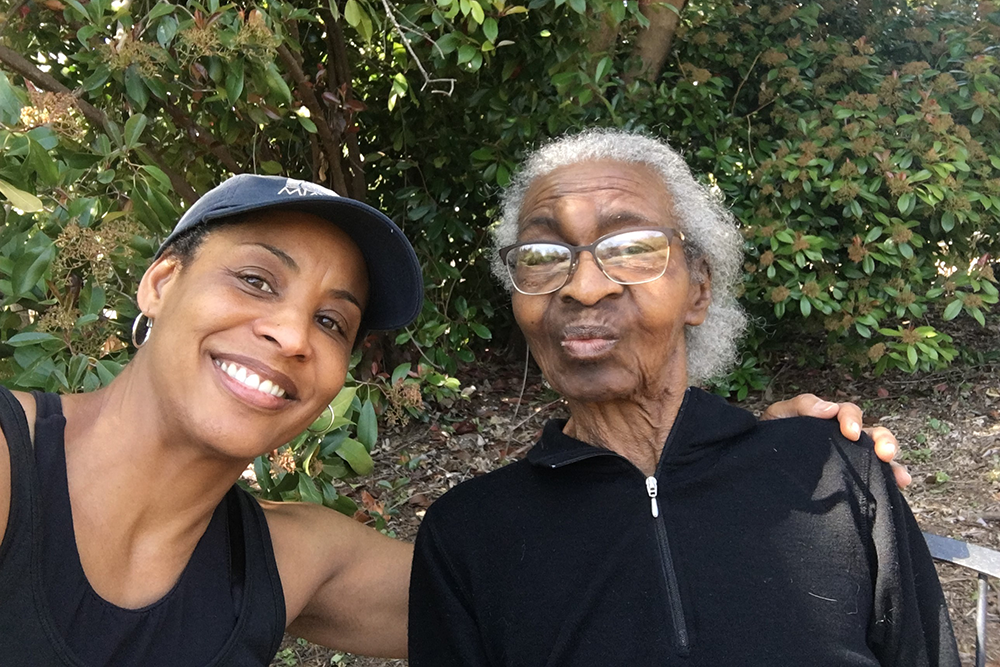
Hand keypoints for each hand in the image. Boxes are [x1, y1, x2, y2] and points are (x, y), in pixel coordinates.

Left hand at [760, 393, 911, 488]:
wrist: (758, 461)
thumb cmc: (772, 434)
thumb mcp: (780, 415)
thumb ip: (801, 405)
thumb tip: (829, 408)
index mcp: (829, 421)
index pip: (849, 413)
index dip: (852, 419)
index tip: (849, 433)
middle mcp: (844, 439)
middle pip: (873, 434)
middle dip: (884, 441)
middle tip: (885, 453)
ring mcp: (849, 460)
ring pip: (879, 458)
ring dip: (893, 465)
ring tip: (900, 477)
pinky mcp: (849, 482)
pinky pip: (875, 481)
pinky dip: (890, 483)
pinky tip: (898, 490)